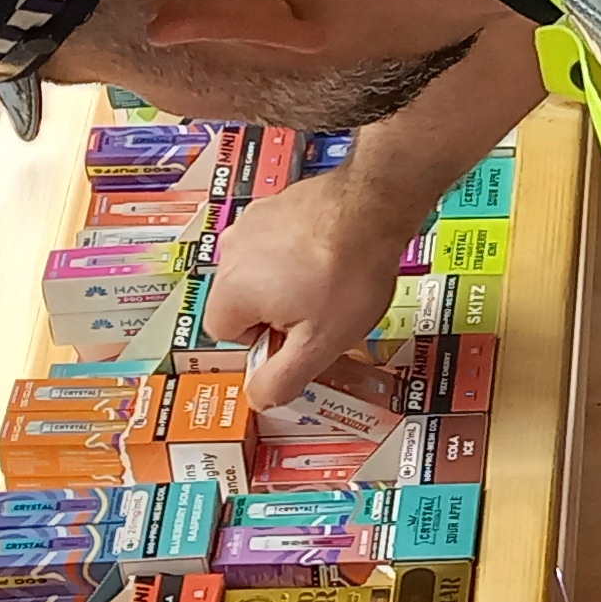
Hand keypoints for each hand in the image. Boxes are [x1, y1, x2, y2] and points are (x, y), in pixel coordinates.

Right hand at [208, 160, 431, 408]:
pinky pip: (276, 241)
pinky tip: (330, 252)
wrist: (374, 206)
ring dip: (287, 280)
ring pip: (260, 270)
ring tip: (330, 279)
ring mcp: (252, 222)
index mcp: (231, 290)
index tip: (298, 334)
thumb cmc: (346, 276)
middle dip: (277, 310)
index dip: (263, 341)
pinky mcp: (275, 204)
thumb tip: (258, 398)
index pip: (226, 334)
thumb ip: (282, 377)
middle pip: (242, 300)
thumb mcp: (318, 344)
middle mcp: (230, 252)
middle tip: (320, 309)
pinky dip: (297, 250)